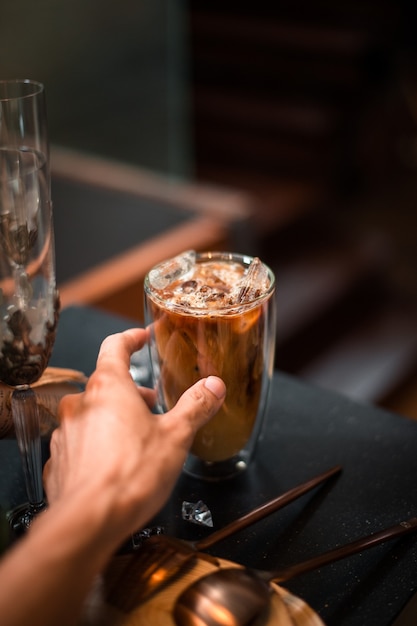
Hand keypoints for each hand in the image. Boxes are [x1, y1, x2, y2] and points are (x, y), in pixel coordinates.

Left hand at [43, 328, 225, 547]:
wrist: (90, 520)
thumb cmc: (132, 474)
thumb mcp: (176, 436)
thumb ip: (195, 406)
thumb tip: (214, 385)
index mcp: (108, 388)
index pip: (114, 346)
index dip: (130, 338)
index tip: (140, 337)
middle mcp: (81, 404)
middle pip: (106, 384)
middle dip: (131, 391)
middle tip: (152, 403)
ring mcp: (65, 432)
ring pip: (91, 413)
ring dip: (113, 417)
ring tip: (137, 437)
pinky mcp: (59, 459)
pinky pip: (80, 441)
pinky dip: (97, 443)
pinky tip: (114, 463)